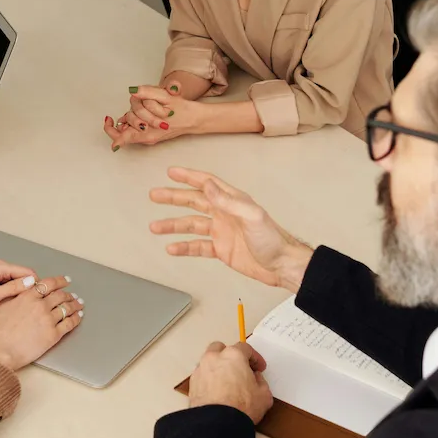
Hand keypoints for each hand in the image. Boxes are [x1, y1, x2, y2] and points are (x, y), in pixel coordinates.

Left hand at [0, 259, 37, 322]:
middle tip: (32, 307)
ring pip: (15, 283)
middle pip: (23, 277)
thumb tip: (32, 283)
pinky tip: (10, 306)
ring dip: (19, 293)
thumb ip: (13, 289)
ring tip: (22, 308)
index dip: (36, 286)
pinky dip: (10, 295)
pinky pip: (7, 286)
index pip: (28, 272)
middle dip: (29, 290)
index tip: (42, 300)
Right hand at [0, 274, 83, 370]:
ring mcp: (48, 320)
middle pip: (60, 295)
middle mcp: (40, 306)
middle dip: (68, 294)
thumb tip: (19, 289)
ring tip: (79, 304)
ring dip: (75, 305)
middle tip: (72, 294)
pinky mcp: (53, 335)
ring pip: (67, 308)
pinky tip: (78, 317)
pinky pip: (69, 324)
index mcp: (27, 296)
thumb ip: (12, 295)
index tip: (65, 280)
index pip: (48, 284)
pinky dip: (76, 319)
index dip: (59, 281)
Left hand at [103, 84, 202, 151]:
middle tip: (144, 103)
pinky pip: (137, 128)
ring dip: (135, 113)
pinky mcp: (152, 133)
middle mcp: (146, 137)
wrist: (195, 119)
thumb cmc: (183, 110)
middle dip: (131, 111)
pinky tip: (139, 110)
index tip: (108, 120)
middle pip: (127, 123)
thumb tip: (133, 90)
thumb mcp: (166, 97)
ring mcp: (149, 136)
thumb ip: (148, 93)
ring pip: (131, 125)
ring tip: (147, 106)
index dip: (111, 129)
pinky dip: (135, 119)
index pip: (122, 136)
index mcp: (148, 132)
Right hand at [149, 167, 312, 290]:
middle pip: (193, 202)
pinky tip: (172, 248)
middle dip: (173, 198)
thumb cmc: (274, 240)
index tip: (172, 172)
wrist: (282, 266)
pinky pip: (197, 246)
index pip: (207, 183)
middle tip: (155, 195)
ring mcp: (222, 231)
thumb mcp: (252, 216)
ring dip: (173, 225)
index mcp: (232, 201)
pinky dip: (184, 247)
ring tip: (155, 227)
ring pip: (191, 225)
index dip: (189, 176)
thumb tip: (208, 186)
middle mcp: (225, 213)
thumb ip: (228, 201)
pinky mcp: (221, 249)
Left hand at [188, 341, 272, 423]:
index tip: (259, 367)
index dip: (255, 358)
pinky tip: (217, 391)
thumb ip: (261, 382)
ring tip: (227, 381)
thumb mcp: (264, 395)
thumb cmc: (240, 407)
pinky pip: (203, 375)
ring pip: (209, 361)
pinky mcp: (193, 383)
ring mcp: (201, 369)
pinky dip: (209, 379)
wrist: (218, 423)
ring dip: (218, 367)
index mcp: (233, 355)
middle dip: (231, 356)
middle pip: (222, 348)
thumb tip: (256, 379)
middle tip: (240, 369)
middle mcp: (214, 358)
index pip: (245, 348)